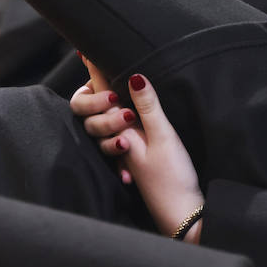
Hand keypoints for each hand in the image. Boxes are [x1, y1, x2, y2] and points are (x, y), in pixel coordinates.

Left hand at [107, 74, 202, 240]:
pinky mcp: (131, 158)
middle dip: (98, 99)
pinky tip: (127, 128)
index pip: (103, 94)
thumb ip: (147, 106)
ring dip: (109, 116)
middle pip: (91, 110)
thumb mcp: (163, 137)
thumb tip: (134, 76)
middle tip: (117, 96)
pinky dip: (118, 128)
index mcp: (121, 130)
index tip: (85, 50)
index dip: (95, 70)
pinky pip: (116, 136)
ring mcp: (122, 149)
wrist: (181, 216)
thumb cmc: (173, 178)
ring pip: (102, 123)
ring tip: (125, 112)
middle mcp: (116, 138)